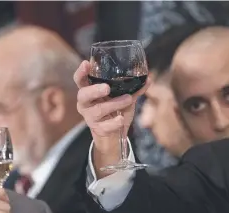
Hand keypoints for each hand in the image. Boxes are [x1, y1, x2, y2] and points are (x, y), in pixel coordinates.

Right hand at [73, 60, 149, 175]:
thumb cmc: (116, 109)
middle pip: (83, 95)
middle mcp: (85, 103)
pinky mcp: (97, 129)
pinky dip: (114, 123)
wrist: (115, 133)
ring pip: (98, 110)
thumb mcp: (124, 96)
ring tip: (128, 100)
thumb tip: (148, 79)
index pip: (80, 80)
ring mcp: (90, 117)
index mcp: (89, 90)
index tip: (86, 63)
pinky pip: (105, 126)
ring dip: (114, 104)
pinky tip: (121, 120)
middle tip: (106, 88)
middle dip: (94, 91)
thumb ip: (134, 89)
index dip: (81, 72)